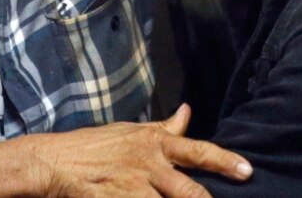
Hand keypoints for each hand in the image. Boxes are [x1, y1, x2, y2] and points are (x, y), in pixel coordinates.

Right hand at [27, 103, 251, 196]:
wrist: (55, 161)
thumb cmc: (95, 145)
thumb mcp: (132, 131)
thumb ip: (164, 128)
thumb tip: (188, 111)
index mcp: (155, 144)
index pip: (197, 151)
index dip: (224, 161)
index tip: (247, 171)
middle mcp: (148, 166)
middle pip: (189, 191)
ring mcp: (131, 189)